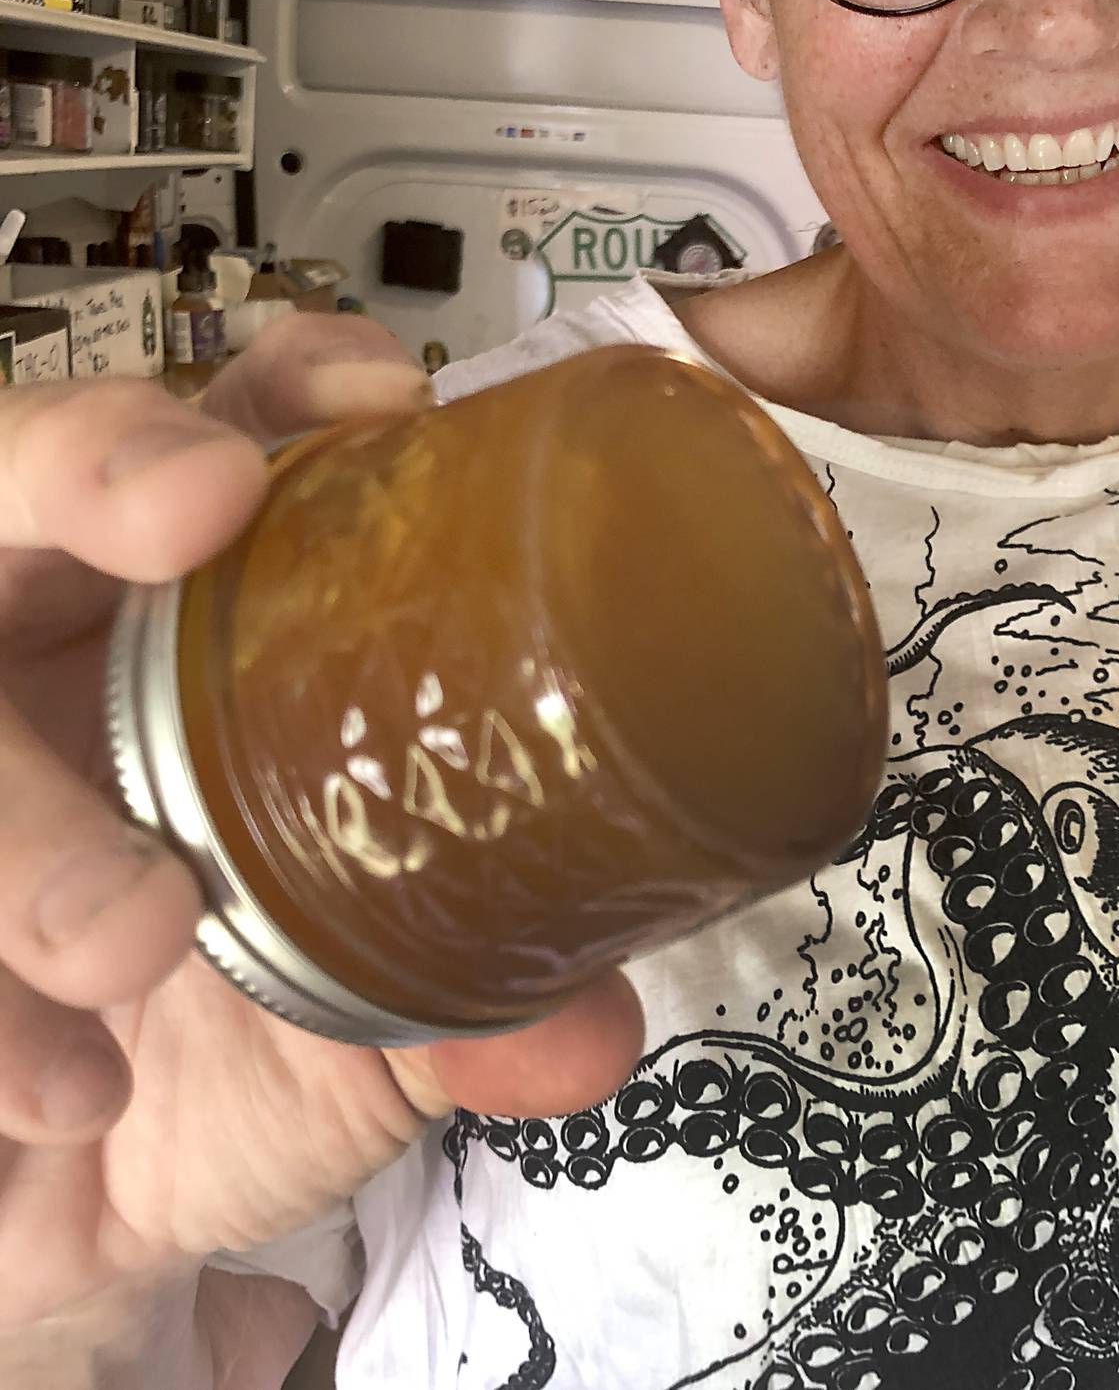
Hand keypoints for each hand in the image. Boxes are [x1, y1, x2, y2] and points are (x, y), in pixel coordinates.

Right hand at [0, 315, 644, 1333]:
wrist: (83, 1204)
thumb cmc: (224, 1054)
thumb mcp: (366, 1028)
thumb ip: (465, 1005)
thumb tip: (587, 1035)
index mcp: (196, 635)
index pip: (223, 438)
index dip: (284, 390)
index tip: (382, 400)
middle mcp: (57, 653)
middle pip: (23, 478)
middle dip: (93, 460)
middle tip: (198, 501)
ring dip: (35, 820)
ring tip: (132, 932)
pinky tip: (69, 1094)